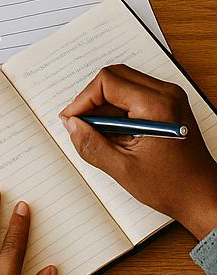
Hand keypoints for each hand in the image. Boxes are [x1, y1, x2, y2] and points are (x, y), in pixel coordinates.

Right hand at [60, 64, 216, 239]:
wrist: (203, 198)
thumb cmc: (173, 187)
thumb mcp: (124, 170)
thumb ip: (91, 145)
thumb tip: (71, 126)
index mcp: (157, 105)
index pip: (108, 82)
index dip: (84, 99)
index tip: (73, 119)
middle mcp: (166, 94)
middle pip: (114, 77)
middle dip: (92, 99)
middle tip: (82, 123)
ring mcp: (169, 98)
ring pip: (122, 83)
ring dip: (104, 105)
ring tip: (100, 133)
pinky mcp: (167, 104)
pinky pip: (133, 94)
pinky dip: (117, 109)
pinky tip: (116, 134)